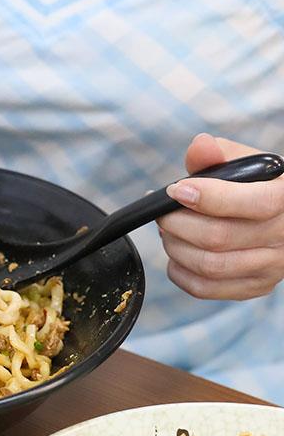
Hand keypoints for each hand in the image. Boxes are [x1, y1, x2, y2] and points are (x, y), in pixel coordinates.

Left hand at [157, 133, 283, 299]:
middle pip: (218, 238)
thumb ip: (218, 153)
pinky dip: (179, 271)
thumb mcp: (242, 161)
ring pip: (208, 266)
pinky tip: (177, 252)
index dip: (207, 197)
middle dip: (176, 223)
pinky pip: (204, 288)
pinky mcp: (255, 286)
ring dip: (175, 247)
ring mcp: (272, 266)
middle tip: (163, 212)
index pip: (252, 204)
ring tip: (168, 230)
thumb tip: (200, 146)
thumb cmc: (254, 184)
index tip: (175, 190)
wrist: (278, 215)